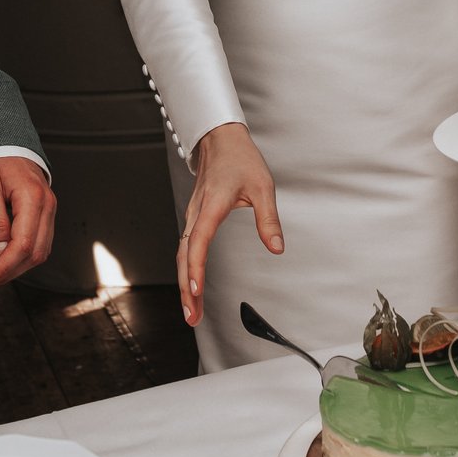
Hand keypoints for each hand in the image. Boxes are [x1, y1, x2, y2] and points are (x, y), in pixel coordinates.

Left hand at [0, 158, 56, 290]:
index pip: (22, 244)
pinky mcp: (45, 216)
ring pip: (40, 252)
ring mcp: (49, 211)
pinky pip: (40, 244)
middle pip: (34, 253)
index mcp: (32, 197)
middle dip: (9, 273)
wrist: (5, 144)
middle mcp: (47, 206)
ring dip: (16, 269)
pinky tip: (6, 262)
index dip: (3, 267)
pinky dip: (23, 258)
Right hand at [176, 124, 282, 327]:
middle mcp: (197, 214)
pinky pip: (185, 248)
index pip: (198, 243)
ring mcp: (193, 216)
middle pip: (184, 257)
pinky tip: (191, 286)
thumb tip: (276, 247)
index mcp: (212, 206)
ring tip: (192, 311)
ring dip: (185, 284)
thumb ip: (268, 219)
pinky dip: (186, 270)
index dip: (196, 268)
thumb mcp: (262, 187)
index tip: (197, 290)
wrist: (220, 140)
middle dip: (186, 289)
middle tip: (193, 316)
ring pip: (181, 255)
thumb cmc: (240, 159)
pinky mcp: (194, 218)